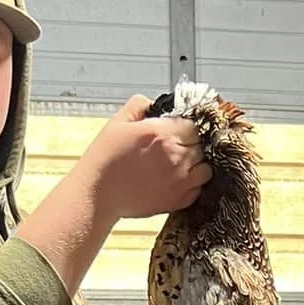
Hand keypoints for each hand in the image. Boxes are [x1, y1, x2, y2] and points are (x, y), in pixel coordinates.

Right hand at [80, 97, 213, 222]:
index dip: (186, 128)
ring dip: (196, 165)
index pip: (194, 126)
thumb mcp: (118, 122)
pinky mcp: (178, 200)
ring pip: (205, 169)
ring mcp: (180, 180)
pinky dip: (192, 185)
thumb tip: (154, 104)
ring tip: (180, 165)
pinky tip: (176, 180)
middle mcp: (176, 156)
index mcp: (162, 134)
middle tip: (175, 148)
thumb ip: (140, 105)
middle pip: (201, 146)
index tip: (178, 132)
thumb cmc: (105, 159)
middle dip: (191, 145)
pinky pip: (198, 189)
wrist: (98, 193)